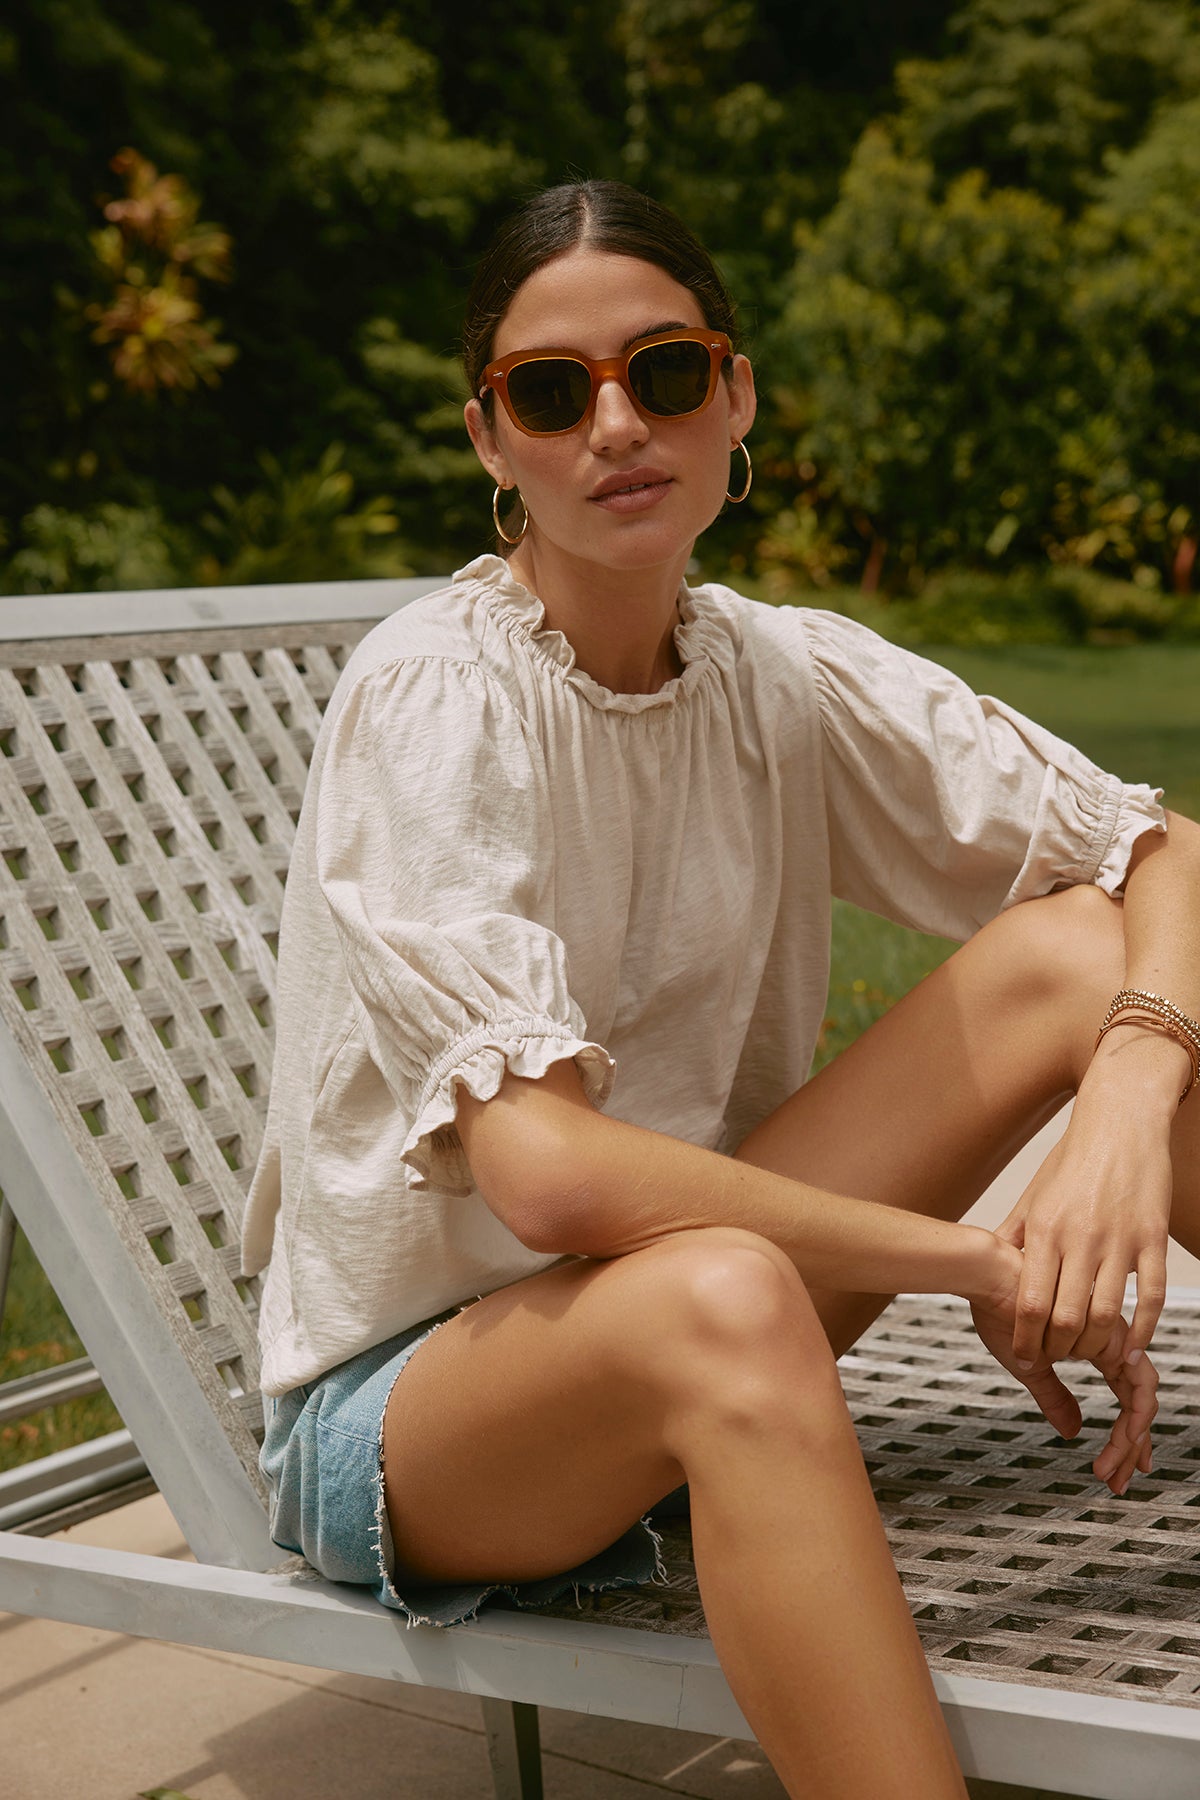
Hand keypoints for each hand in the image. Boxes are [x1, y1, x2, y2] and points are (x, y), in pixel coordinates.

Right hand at [970, 1241, 1158, 1495]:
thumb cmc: (999, 1310)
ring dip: (1128, 1440)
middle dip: (1132, 1446)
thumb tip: (1073, 1431)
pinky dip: (1133, 1416)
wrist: (987, 1276)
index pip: (1124, 1395)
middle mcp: (1111, 1340)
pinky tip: (1123, 1439)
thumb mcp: (1028, 1367)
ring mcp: (1115, 1336)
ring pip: (1142, 1398)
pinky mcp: (1112, 1335)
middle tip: (1118, 1481)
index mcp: (1094, 1345)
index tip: (1118, 1469)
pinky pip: (1137, 1385)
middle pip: (1138, 1401)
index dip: (1125, 1435)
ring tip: (1110, 1469)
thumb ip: (1053, 1397)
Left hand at [994, 1095, 1171, 1368]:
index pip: (1030, 1304)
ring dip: (1096, 1346)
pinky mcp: (1153, 1239)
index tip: (1025, 1358)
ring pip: (1107, 1314)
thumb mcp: (1034, 1196)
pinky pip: (1150, 1296)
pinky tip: (1132, 1347)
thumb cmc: (1072, 1161)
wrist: (1120, 1123)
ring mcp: (1120, 1239)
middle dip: (1059, 1351)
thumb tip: (987, 1268)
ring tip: (1087, 1354)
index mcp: (1045, 1229)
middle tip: (1057, 1359)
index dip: (1026, 1341)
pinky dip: (1142, 1330)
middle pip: (1066, 1318)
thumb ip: (1014, 1236)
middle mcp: (1081, 1238)